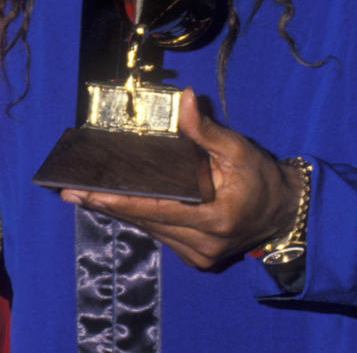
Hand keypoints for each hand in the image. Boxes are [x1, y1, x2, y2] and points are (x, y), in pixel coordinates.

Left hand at [59, 88, 303, 269]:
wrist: (286, 213)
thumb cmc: (262, 179)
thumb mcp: (238, 150)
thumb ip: (206, 129)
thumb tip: (184, 98)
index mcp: (213, 220)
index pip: (155, 209)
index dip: (119, 201)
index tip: (87, 193)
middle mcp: (202, 246)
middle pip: (146, 222)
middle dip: (107, 205)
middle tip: (70, 191)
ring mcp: (199, 256)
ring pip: (150, 230)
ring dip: (120, 211)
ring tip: (84, 194)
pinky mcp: (197, 258)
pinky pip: (160, 234)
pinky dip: (141, 217)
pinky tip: (116, 202)